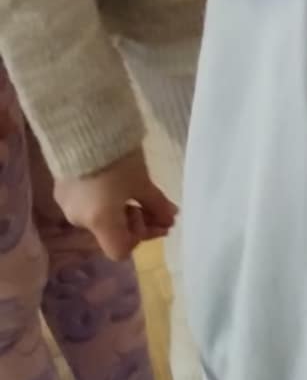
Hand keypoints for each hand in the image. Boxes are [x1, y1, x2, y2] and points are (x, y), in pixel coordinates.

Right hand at [54, 150, 176, 261]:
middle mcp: (79, 220)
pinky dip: (104, 201)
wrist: (82, 128)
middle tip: (158, 206)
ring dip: (122, 210)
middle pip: (111, 233)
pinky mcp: (62, 190)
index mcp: (100, 222)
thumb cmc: (118, 159)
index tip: (155, 217)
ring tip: (139, 191)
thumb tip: (171, 219)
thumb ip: (157, 205)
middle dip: (137, 222)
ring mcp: (67, 206)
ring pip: (100, 218)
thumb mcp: (142, 182)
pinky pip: (87, 205)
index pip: (119, 251)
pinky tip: (116, 183)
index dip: (141, 238)